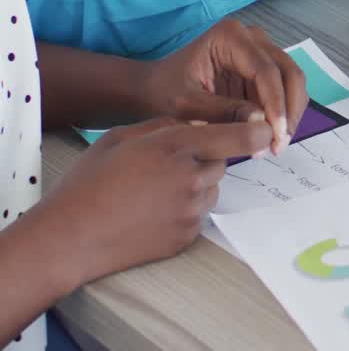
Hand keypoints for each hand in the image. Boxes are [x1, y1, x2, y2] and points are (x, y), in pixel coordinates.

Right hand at [38, 117, 271, 286]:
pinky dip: (185, 209)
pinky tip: (152, 211)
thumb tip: (200, 124)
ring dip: (196, 184)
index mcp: (177, 147)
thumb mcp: (123, 136)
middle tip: (168, 164)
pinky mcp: (187, 236)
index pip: (243, 136)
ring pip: (211, 188)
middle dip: (206, 157)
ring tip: (154, 190)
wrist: (69, 237)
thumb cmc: (89, 182)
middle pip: (222, 161)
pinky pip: (199, 214)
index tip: (266, 127)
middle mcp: (192, 178)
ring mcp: (192, 211)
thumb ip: (167, 125)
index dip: (259, 130)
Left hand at [141, 19, 306, 154]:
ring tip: (276, 144)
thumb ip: (224, 112)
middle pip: (288, 72)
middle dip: (288, 110)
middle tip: (279, 144)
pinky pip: (284, 90)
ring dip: (289, 114)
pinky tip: (272, 135)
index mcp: (230, 37)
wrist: (154, 89)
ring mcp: (260, 51)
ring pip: (292, 81)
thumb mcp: (188, 106)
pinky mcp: (263, 68)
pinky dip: (283, 113)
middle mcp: (252, 37)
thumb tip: (262, 124)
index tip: (276, 136)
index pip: (266, 71)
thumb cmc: (164, 93)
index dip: (276, 105)